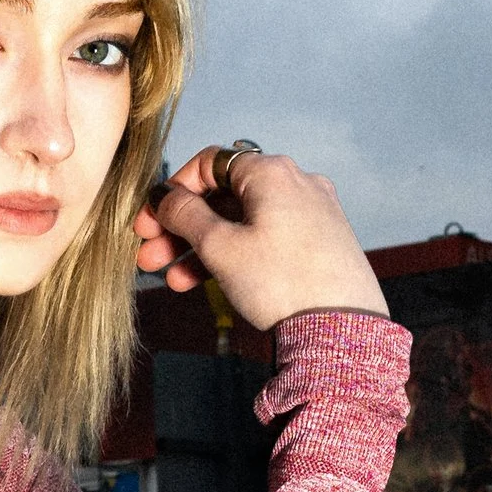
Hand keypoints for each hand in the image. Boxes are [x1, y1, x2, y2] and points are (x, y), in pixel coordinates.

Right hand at [135, 145, 386, 332]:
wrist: (340, 328)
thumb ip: (185, 215)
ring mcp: (310, 212)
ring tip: (174, 280)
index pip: (209, 163)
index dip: (173, 190)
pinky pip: (265, 239)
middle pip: (224, 197)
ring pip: (242, 222)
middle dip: (182, 228)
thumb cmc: (283, 283)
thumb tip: (164, 196)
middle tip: (151, 255)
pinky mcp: (318, 242)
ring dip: (202, 248)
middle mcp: (295, 183)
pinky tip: (207, 283)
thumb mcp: (220, 247)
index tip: (152, 219)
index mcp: (271, 172)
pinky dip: (235, 255)